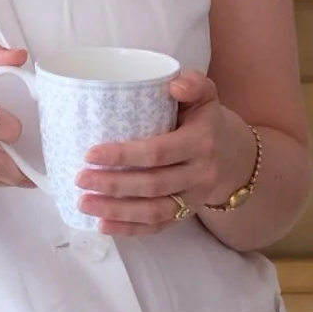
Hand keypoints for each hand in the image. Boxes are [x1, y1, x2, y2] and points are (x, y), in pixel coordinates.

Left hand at [75, 70, 256, 236]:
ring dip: (116, 210)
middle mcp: (200, 174)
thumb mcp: (206, 94)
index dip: (124, 155)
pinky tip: (102, 225)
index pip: (159, 152)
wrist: (232, 154)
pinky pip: (157, 227)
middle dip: (113, 184)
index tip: (91, 153)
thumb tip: (174, 86)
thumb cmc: (205, 120)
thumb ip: (193, 82)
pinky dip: (129, 229)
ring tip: (84, 202)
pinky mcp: (185, 214)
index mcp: (201, 142)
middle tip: (80, 178)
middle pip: (152, 185)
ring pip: (153, 211)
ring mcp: (193, 198)